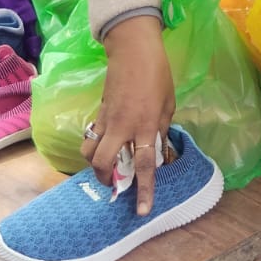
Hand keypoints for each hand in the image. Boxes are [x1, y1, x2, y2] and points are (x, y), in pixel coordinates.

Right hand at [81, 16, 173, 216]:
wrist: (132, 49)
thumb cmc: (157, 74)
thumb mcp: (169, 103)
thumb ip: (163, 129)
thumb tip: (159, 150)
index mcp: (146, 125)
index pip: (144, 165)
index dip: (144, 190)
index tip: (142, 211)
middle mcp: (123, 127)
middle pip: (106, 163)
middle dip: (108, 180)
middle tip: (116, 185)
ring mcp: (107, 119)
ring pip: (91, 152)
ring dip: (97, 165)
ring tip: (108, 167)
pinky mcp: (98, 112)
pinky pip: (92, 137)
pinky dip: (95, 147)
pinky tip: (106, 146)